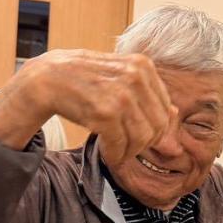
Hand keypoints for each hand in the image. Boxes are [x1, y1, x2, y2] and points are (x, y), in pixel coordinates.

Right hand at [0, 49, 173, 162]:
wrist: (46, 78)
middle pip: (157, 127)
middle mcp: (136, 77)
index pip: (165, 110)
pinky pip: (120, 146)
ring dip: (128, 152)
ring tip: (115, 150)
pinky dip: (115, 156)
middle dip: (142, 143)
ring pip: (141, 139)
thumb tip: (176, 115)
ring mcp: (122, 94)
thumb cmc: (83, 79)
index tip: (134, 134)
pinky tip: (107, 153)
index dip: (153, 130)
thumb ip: (148, 94)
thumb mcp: (119, 77)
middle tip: (125, 146)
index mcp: (143, 66)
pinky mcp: (105, 112)